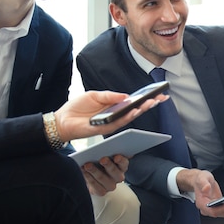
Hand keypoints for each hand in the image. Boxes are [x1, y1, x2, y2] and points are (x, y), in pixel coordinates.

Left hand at [54, 90, 168, 141]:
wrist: (63, 119)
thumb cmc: (77, 107)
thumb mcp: (94, 95)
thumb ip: (110, 96)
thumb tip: (126, 95)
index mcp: (113, 106)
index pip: (132, 102)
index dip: (145, 98)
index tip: (158, 93)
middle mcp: (115, 115)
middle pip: (135, 110)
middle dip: (149, 104)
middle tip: (161, 98)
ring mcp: (112, 123)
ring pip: (130, 117)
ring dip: (141, 110)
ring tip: (151, 103)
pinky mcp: (106, 129)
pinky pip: (119, 123)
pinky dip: (128, 117)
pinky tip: (135, 111)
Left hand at [81, 154, 129, 195]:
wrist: (90, 174)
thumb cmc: (98, 162)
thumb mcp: (102, 155)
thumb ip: (105, 151)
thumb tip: (103, 148)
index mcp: (122, 166)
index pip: (124, 163)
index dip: (121, 160)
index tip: (116, 157)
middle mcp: (118, 177)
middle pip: (115, 172)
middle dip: (108, 165)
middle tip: (102, 159)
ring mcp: (110, 185)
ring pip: (103, 179)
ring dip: (95, 171)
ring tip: (87, 165)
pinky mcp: (101, 192)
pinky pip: (96, 186)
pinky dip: (89, 178)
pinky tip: (83, 171)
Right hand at [179, 169, 223, 217]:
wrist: (200, 181)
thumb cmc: (200, 180)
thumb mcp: (201, 178)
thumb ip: (203, 183)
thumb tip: (206, 189)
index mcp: (202, 204)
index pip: (213, 212)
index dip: (223, 208)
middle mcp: (208, 209)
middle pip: (223, 213)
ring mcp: (215, 209)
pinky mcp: (220, 207)